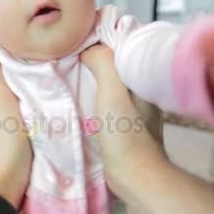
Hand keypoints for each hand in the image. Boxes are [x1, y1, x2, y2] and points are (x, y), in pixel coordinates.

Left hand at [0, 39, 31, 207]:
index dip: (2, 64)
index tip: (21, 55)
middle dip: (12, 80)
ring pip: (5, 104)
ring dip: (18, 97)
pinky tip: (35, 111)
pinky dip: (21, 113)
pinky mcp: (3, 143)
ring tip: (38, 87)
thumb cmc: (1, 137)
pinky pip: (12, 120)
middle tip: (35, 70)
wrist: (7, 182)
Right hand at [80, 44, 166, 196]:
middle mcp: (142, 87)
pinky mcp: (125, 122)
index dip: (102, 39)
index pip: (123, 44)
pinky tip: (80, 97)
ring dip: (92, 76)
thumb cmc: (125, 132)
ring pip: (111, 80)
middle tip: (69, 54)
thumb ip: (103, 62)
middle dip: (95, 56)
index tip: (79, 38)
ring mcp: (135, 106)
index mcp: (143, 75)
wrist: (134, 175)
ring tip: (70, 72)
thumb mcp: (112, 90)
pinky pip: (108, 99)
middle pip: (116, 62)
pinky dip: (94, 94)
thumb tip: (88, 49)